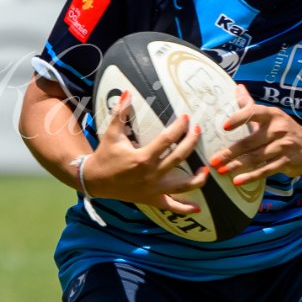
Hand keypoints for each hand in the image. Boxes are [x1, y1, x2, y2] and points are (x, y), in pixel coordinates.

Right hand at [81, 93, 208, 213]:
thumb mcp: (112, 134)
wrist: (95, 180)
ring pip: (182, 186)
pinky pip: (171, 207)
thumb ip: (120, 113)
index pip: (167, 139)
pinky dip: (185, 208)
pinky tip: (198, 208)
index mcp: (143, 158)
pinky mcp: (152, 199)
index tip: (186, 118)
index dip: (179, 127)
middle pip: (179, 157)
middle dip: (191, 142)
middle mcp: (151, 174)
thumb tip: (127, 92)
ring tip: (206, 168)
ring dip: (197, 178)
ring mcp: (153, 189)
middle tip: (198, 130)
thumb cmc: (105, 155)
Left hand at [213, 85, 301, 187]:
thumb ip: (250, 104)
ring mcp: (283, 146)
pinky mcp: (286, 162)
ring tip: (221, 171)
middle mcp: (278, 129)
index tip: (224, 127)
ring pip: (256, 157)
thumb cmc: (284, 129)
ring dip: (236, 165)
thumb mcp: (271, 115)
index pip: (254, 113)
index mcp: (272, 115)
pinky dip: (251, 176)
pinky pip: (265, 170)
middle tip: (213, 160)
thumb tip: (238, 87)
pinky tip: (237, 181)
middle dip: (230, 152)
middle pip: (250, 142)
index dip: (239, 119)